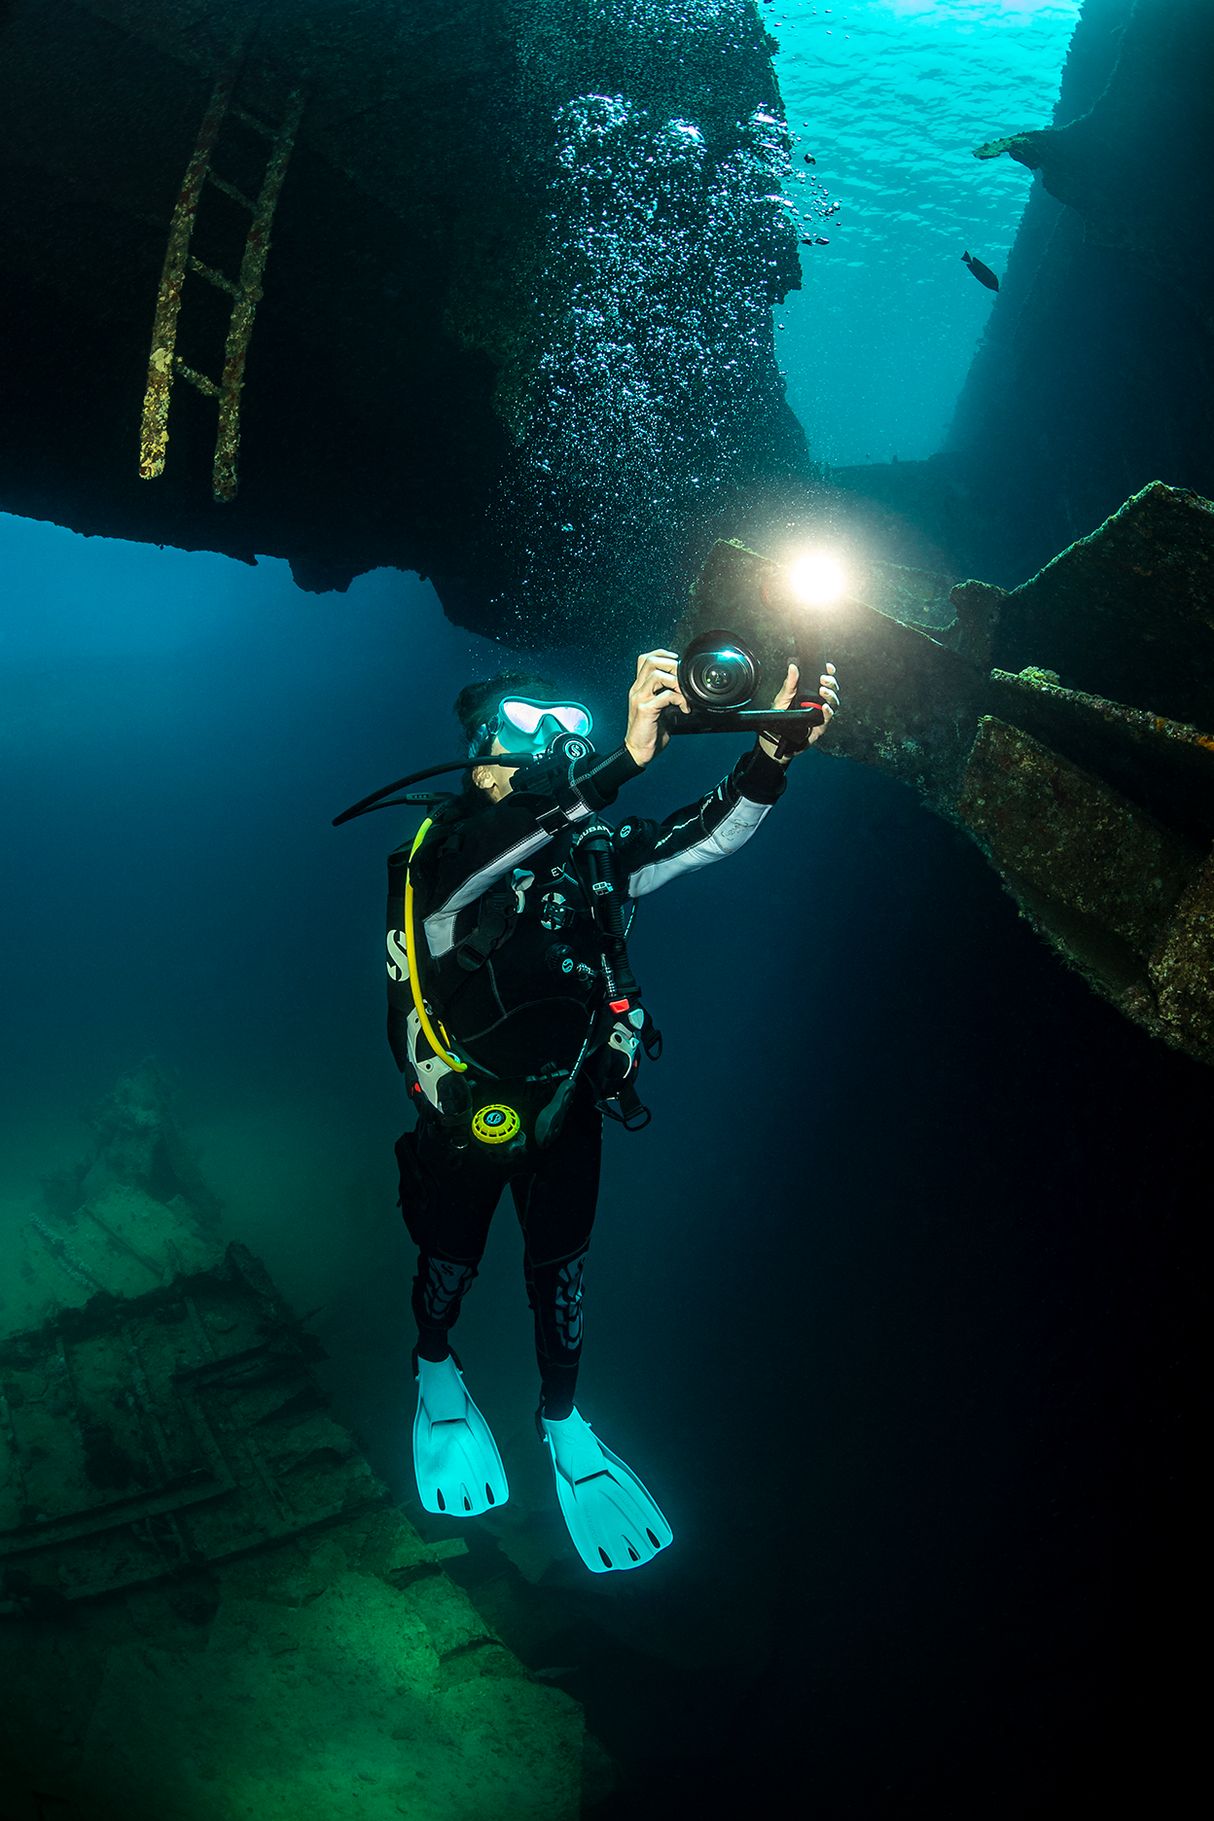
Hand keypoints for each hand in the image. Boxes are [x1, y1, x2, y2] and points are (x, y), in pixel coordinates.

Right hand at [624, 649, 688, 765]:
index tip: (677, 662)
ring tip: (684, 693)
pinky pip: (665, 695)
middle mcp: (636, 689)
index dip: (662, 654)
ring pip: (657, 674)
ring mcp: (639, 698)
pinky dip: (679, 699)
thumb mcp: (658, 708)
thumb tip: (684, 688)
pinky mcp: (645, 710)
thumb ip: (665, 696)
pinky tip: (684, 708)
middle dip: (672, 665)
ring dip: (676, 681)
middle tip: (684, 678)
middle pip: (650, 661)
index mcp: (639, 687)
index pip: (645, 659)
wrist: (637, 751)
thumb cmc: (649, 732)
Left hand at [758, 662, 838, 763]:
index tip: (828, 666)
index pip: (824, 681)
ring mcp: (820, 715)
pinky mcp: (820, 727)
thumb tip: (793, 667)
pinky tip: (825, 707)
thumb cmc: (780, 718)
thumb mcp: (782, 698)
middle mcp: (818, 703)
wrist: (775, 739)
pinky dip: (828, 713)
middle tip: (824, 679)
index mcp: (811, 693)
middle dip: (831, 683)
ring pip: (833, 704)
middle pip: (832, 691)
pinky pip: (828, 719)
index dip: (829, 672)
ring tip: (823, 691)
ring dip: (831, 696)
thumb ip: (789, 684)